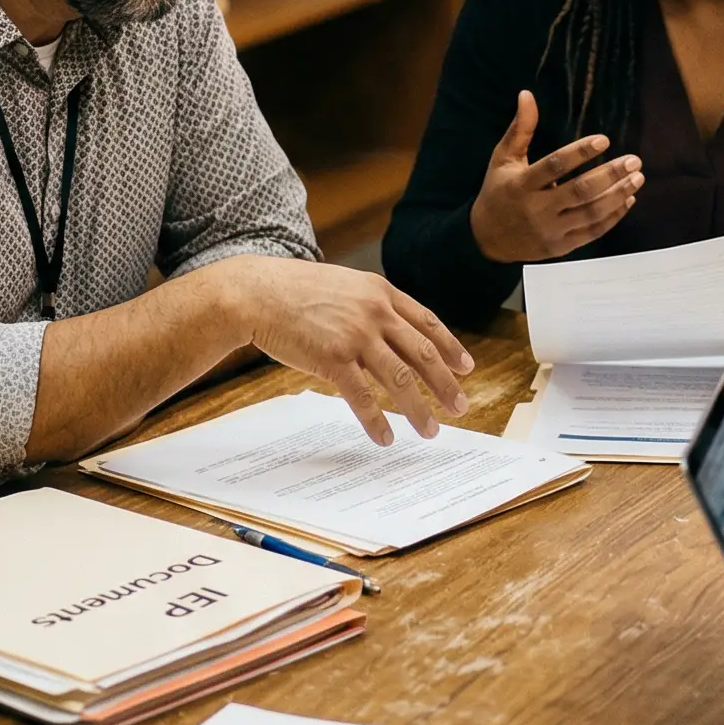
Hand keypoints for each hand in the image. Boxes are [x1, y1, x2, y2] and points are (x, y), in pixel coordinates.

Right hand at [232, 260, 474, 446]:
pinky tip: (386, 437)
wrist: (258, 293)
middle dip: (445, 384)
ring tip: (430, 430)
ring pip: (401, 378)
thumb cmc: (296, 291)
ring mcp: (356, 335)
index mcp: (380, 292)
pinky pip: (363, 397)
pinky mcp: (333, 359)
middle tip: (460, 407)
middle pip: (423, 353)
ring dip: (419, 409)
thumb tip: (393, 336)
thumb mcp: (345, 287)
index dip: (450, 347)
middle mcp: (375, 312)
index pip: (427, 322)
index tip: (466, 368)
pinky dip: (378, 421)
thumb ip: (370, 306)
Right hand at [468, 90, 642, 264]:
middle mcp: (537, 209)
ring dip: (618, 195)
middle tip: (634, 160)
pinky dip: (613, 217)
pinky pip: (592, 232)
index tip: (604, 140)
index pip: (554, 166)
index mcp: (522, 185)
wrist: (488, 240)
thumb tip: (527, 94)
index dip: (580, 152)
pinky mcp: (560, 247)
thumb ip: (520, 128)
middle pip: (579, 192)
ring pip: (590, 213)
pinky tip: (628, 200)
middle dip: (610, 175)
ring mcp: (550, 231)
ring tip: (637, 178)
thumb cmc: (498, 191)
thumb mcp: (503, 158)